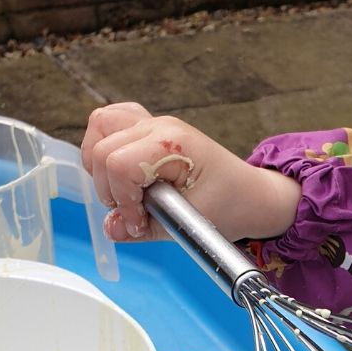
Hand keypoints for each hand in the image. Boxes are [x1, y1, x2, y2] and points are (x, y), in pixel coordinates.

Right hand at [80, 103, 300, 243]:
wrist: (252, 196)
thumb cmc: (231, 206)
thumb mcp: (191, 226)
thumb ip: (147, 229)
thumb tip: (111, 229)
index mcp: (174, 144)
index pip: (118, 164)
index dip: (121, 200)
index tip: (139, 222)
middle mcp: (160, 125)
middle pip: (102, 148)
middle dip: (110, 189)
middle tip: (135, 214)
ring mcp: (154, 123)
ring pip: (100, 126)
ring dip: (100, 164)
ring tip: (123, 192)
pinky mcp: (150, 128)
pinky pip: (111, 121)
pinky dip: (104, 144)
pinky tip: (119, 172)